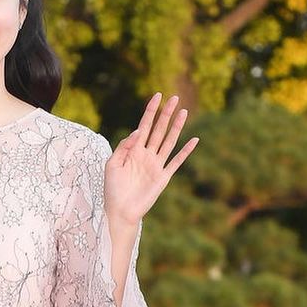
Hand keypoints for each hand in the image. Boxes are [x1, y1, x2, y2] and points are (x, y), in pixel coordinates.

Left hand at [105, 93, 198, 224]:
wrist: (119, 211)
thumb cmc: (112, 189)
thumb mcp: (112, 164)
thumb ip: (124, 146)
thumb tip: (138, 130)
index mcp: (133, 150)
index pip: (144, 126)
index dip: (150, 111)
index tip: (157, 96)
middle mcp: (146, 155)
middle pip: (158, 130)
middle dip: (166, 114)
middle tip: (175, 97)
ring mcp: (156, 165)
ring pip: (169, 141)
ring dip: (177, 127)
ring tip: (184, 112)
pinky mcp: (163, 177)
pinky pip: (176, 161)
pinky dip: (186, 151)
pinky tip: (194, 140)